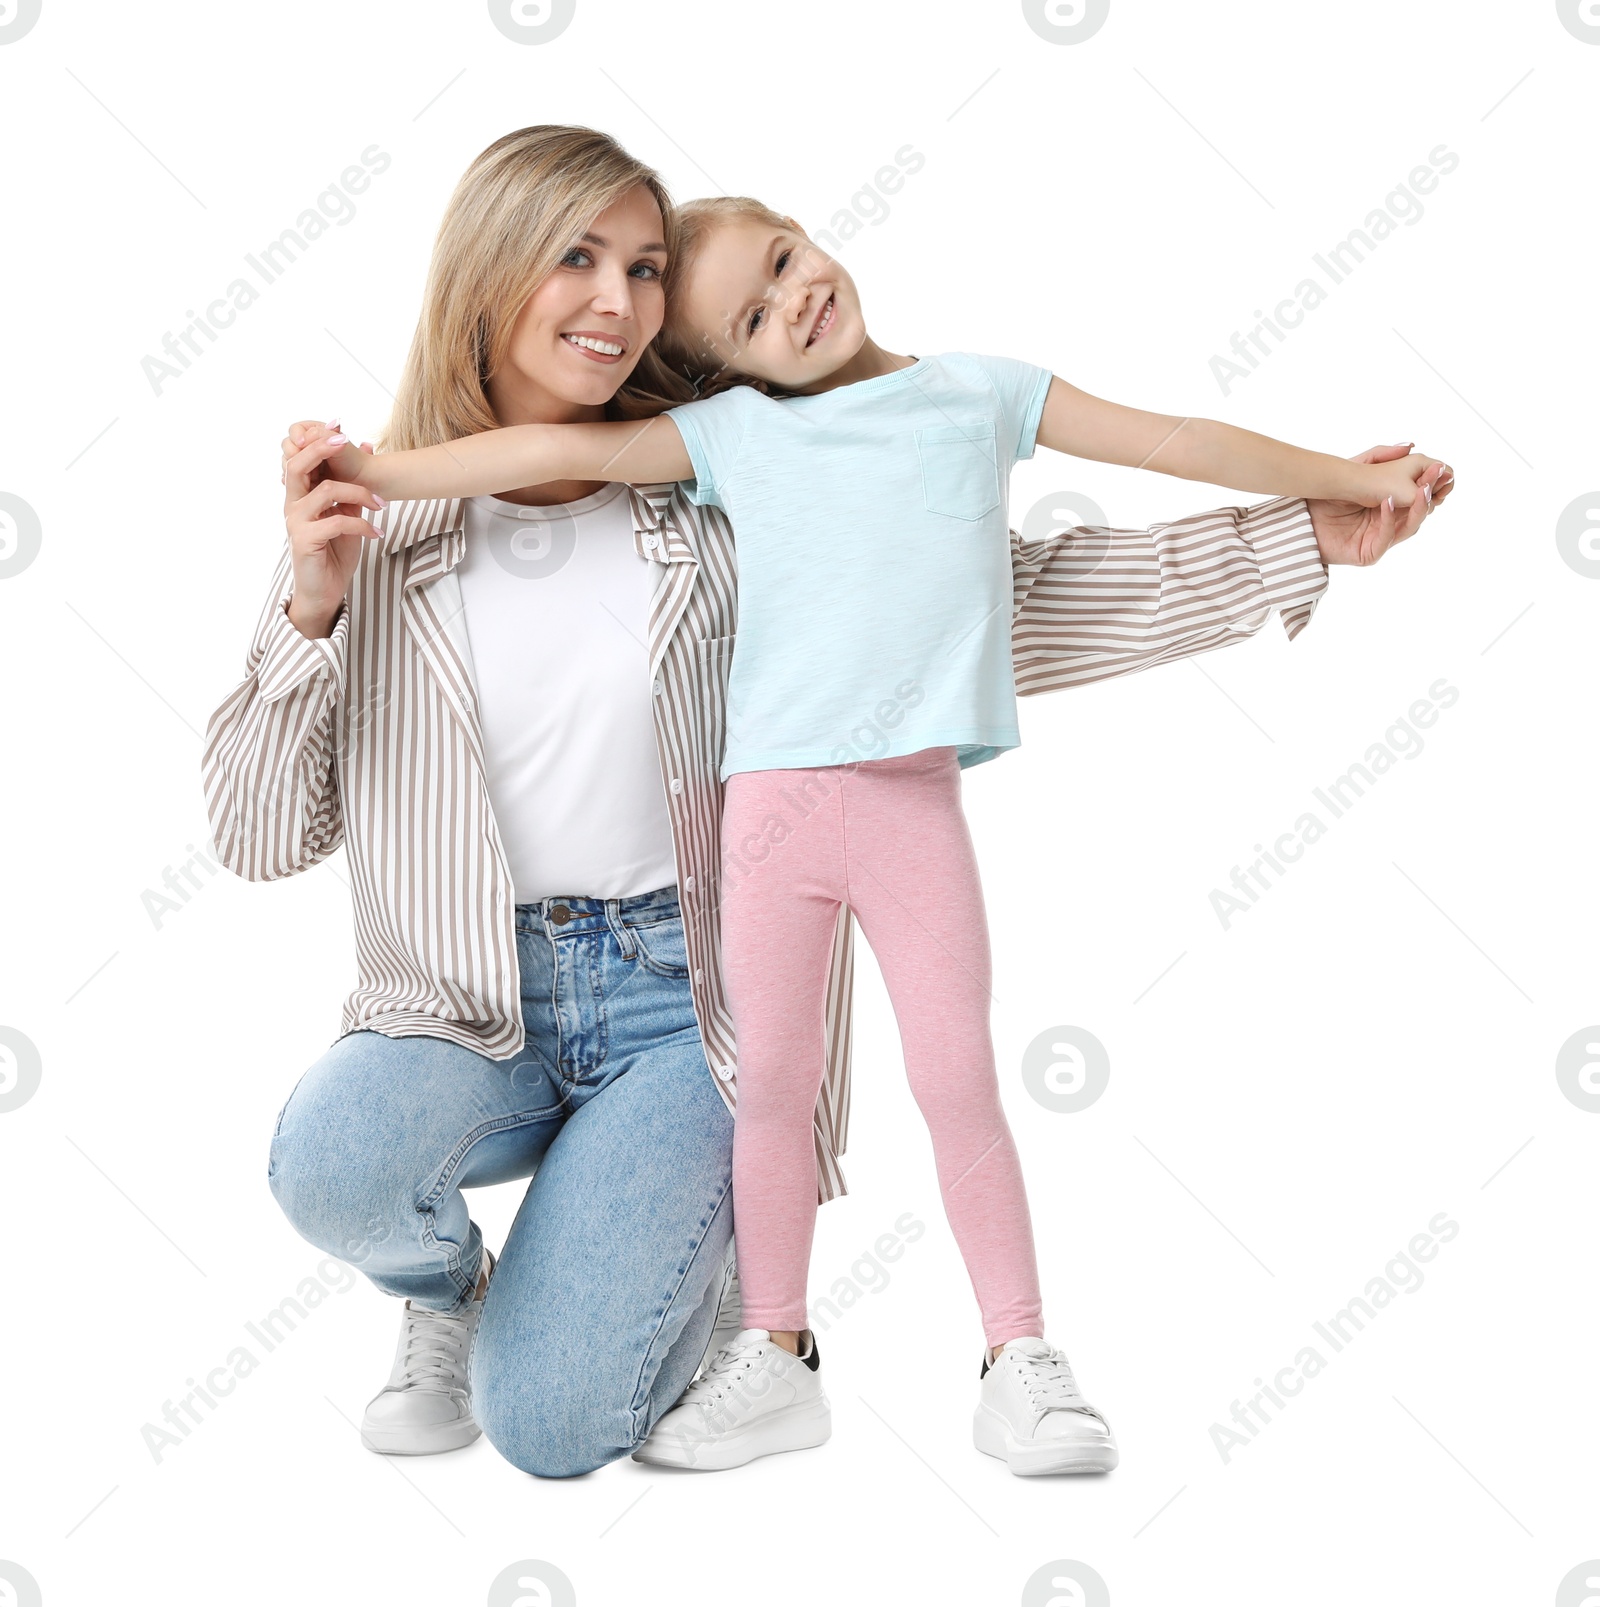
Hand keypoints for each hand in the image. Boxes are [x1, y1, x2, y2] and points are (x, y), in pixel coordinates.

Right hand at [280, 419, 383, 638]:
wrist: (325, 591)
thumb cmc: (334, 552)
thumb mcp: (348, 515)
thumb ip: (354, 487)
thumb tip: (367, 448)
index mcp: (301, 495)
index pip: (301, 458)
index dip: (316, 439)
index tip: (340, 424)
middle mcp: (293, 504)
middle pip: (299, 464)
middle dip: (323, 448)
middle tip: (347, 440)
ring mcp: (296, 522)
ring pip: (326, 490)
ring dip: (360, 494)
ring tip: (381, 507)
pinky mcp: (305, 540)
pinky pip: (337, 522)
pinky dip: (362, 525)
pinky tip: (377, 533)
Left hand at [1306, 443, 1454, 566]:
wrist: (1301, 519)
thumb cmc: (1326, 496)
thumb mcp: (1356, 469)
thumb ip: (1382, 456)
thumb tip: (1411, 445)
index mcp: (1392, 505)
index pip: (1419, 495)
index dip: (1431, 482)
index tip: (1440, 466)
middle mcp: (1390, 522)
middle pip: (1419, 510)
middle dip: (1430, 492)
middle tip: (1438, 476)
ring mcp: (1381, 539)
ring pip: (1410, 526)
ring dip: (1417, 507)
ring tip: (1421, 490)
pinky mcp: (1369, 553)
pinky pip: (1386, 537)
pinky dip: (1388, 519)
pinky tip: (1387, 501)